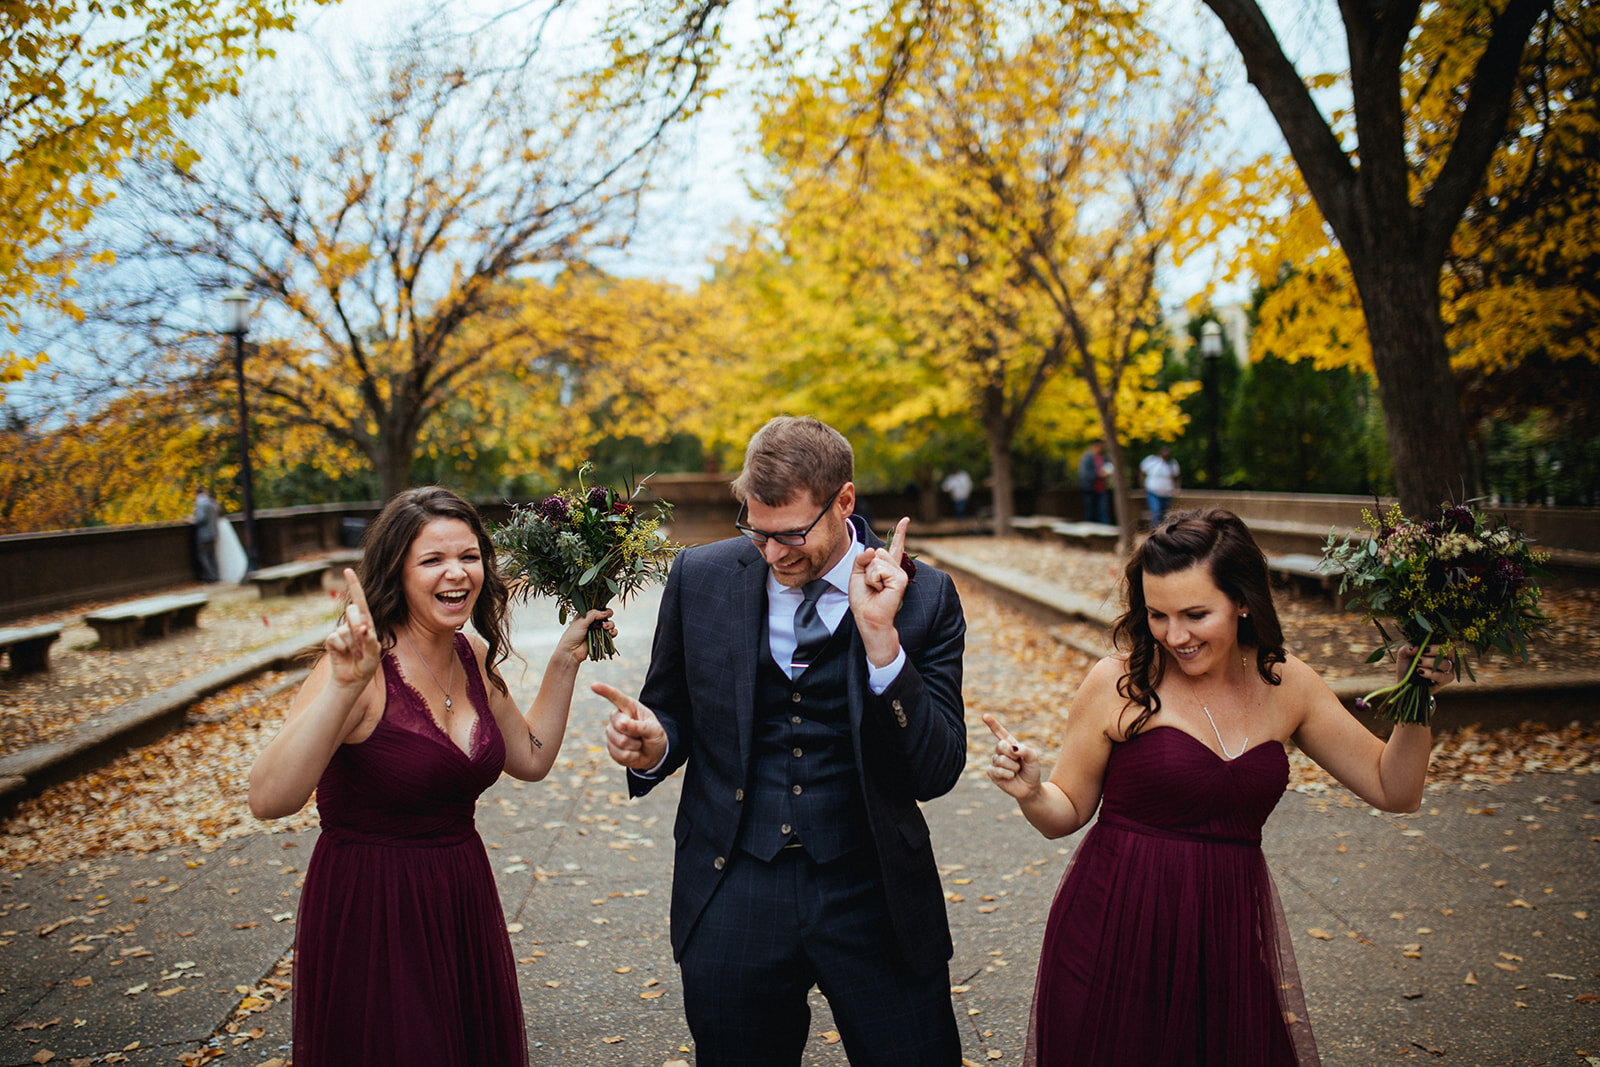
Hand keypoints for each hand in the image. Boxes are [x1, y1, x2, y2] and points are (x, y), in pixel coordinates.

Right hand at [326, 568, 379, 688]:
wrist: (351, 679)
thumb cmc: (366, 665)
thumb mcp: (373, 655)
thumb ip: (370, 641)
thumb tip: (363, 627)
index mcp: (366, 622)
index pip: (360, 601)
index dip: (354, 585)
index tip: (347, 570)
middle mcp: (353, 624)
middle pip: (354, 613)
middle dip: (359, 628)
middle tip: (361, 647)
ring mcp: (341, 631)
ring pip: (346, 630)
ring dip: (352, 645)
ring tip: (354, 655)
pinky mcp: (331, 640)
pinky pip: (335, 639)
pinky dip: (341, 649)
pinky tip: (344, 655)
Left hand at [560, 608, 614, 663]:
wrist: (571, 652)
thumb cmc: (572, 636)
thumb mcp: (581, 621)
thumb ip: (593, 615)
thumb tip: (605, 612)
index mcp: (586, 615)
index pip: (598, 608)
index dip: (604, 609)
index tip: (607, 612)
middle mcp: (592, 622)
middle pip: (606, 616)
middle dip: (608, 618)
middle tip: (604, 623)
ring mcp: (597, 631)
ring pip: (610, 624)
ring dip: (611, 625)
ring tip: (606, 629)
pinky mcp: (601, 639)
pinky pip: (611, 634)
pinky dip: (613, 633)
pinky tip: (610, 634)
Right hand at [592, 682, 666, 770]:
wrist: (654, 752)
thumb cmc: (654, 735)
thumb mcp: (653, 729)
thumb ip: (639, 726)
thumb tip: (622, 724)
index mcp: (628, 708)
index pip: (616, 698)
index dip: (605, 691)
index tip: (594, 685)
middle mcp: (617, 718)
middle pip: (620, 727)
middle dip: (635, 735)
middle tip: (642, 736)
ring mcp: (612, 733)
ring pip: (620, 743)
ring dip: (634, 747)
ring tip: (639, 744)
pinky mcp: (610, 748)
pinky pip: (620, 755)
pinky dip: (632, 757)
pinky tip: (634, 753)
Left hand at [849, 516, 909, 664]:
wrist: (868, 617)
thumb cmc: (863, 599)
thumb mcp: (857, 574)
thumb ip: (862, 559)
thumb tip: (872, 550)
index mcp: (887, 567)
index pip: (894, 546)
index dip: (900, 532)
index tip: (905, 519)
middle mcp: (896, 568)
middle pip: (876, 551)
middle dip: (866, 567)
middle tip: (871, 585)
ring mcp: (900, 573)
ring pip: (876, 559)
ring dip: (869, 575)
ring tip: (875, 589)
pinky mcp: (900, 579)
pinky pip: (879, 569)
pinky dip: (873, 580)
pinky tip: (879, 590)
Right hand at [982, 713, 1042, 800]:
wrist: (1030, 788)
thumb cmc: (1032, 770)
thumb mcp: (1033, 757)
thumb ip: (1025, 749)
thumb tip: (1012, 748)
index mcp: (1010, 744)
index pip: (999, 732)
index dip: (992, 724)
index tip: (984, 716)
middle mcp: (1001, 751)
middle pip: (1001, 746)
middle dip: (1013, 754)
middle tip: (1019, 761)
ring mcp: (995, 762)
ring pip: (1001, 760)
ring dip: (1013, 767)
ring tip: (1017, 771)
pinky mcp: (992, 774)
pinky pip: (996, 770)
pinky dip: (1007, 774)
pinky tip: (1011, 777)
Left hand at [1398, 643, 1454, 692]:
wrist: (1404, 682)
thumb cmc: (1407, 664)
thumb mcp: (1403, 654)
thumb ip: (1407, 648)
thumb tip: (1416, 648)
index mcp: (1438, 646)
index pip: (1448, 639)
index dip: (1444, 638)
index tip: (1428, 641)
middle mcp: (1446, 656)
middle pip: (1450, 650)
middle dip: (1435, 650)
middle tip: (1422, 652)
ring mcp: (1448, 669)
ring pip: (1445, 663)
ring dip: (1430, 662)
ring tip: (1418, 663)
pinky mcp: (1446, 680)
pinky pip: (1443, 676)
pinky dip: (1431, 673)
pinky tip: (1420, 671)